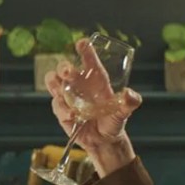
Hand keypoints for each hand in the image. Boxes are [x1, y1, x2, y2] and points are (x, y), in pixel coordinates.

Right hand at [45, 38, 141, 176]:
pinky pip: (56, 105)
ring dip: (55, 84)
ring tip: (62, 92)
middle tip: (68, 72)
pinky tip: (72, 116)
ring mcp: (68, 96)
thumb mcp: (124, 112)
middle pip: (65, 69)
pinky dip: (62, 109)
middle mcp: (80, 84)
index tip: (82, 43)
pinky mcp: (61, 109)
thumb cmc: (114, 122)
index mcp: (96, 79)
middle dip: (63, 67)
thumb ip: (129, 103)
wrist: (103, 141)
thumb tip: (130, 95)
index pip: (89, 61)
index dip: (85, 50)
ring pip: (53, 82)